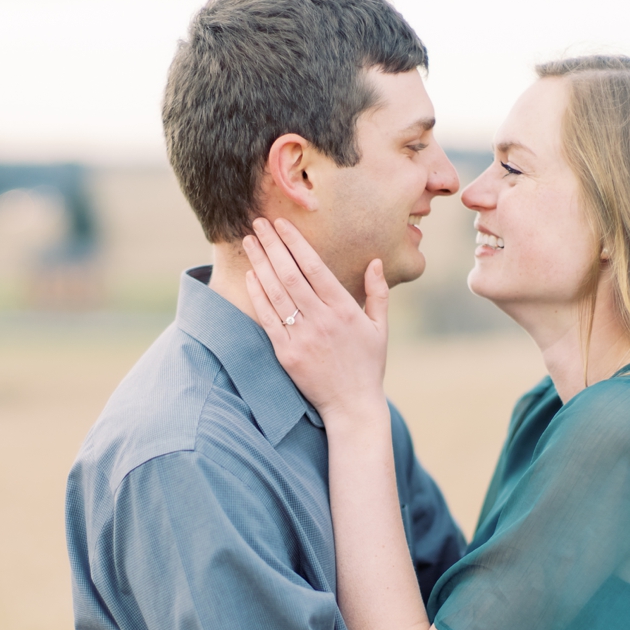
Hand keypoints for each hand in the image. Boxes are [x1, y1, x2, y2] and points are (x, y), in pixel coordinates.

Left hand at [242, 218, 388, 423]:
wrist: (353, 406)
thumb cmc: (368, 365)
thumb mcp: (380, 328)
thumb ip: (378, 293)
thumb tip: (375, 262)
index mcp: (344, 309)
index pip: (314, 267)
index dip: (295, 242)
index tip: (282, 224)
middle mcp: (321, 319)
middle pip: (290, 274)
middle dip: (272, 245)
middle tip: (258, 223)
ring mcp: (302, 337)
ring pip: (276, 292)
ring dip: (260, 263)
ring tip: (249, 242)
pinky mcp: (287, 354)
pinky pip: (268, 319)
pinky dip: (258, 296)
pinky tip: (250, 277)